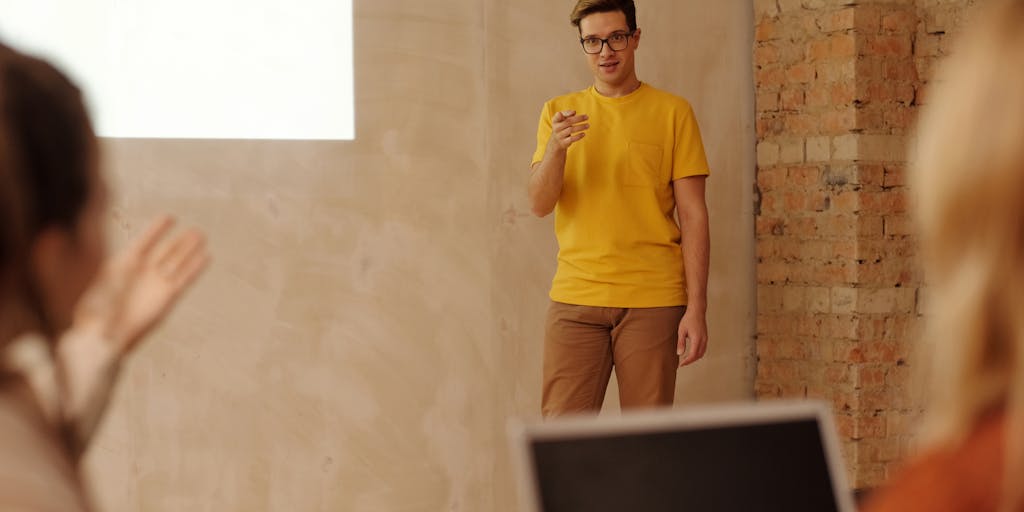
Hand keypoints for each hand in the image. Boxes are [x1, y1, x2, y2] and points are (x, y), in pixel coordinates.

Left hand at [72, 215, 209, 354]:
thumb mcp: (95, 282)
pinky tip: (205, 257)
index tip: (170, 217)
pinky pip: (184, 280)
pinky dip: (195, 268)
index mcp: (123, 265)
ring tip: (202, 236)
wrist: (102, 338)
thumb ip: (109, 267)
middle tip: (194, 230)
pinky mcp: (167, 298)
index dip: (157, 230)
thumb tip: (101, 252)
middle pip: (165, 252)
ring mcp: (156, 285)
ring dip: (190, 250)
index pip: (144, 242)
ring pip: (177, 262)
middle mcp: (143, 273)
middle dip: (179, 241)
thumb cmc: (93, 313)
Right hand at [546, 110, 589, 152]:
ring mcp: (559, 136)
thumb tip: (574, 112)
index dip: (565, 114)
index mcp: (555, 121)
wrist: (556, 142)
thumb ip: (567, 114)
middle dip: (579, 119)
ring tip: (588, 125)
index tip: (574, 112)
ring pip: (571, 130)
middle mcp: (556, 128)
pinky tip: (583, 134)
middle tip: (587, 117)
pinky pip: (571, 139)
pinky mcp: (564, 142)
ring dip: (581, 127)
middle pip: (568, 122)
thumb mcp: (561, 120)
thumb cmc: (561, 127)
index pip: (557, 116)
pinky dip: (578, 136)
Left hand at [677, 308, 707, 366]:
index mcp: (697, 339)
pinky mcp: (705, 337)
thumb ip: (681, 343)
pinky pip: (703, 349)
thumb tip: (679, 354)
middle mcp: (703, 340)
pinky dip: (698, 353)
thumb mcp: (681, 331)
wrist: (697, 311)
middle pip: (698, 356)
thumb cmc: (688, 319)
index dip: (687, 361)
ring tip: (687, 359)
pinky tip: (692, 352)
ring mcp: (705, 339)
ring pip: (702, 353)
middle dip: (691, 361)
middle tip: (683, 363)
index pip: (693, 355)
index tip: (681, 364)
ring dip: (695, 358)